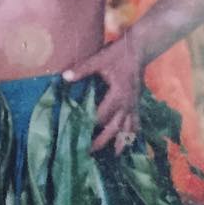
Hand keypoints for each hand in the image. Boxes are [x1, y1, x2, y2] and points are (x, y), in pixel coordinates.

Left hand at [63, 32, 143, 154]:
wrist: (139, 48)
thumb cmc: (118, 53)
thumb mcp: (99, 59)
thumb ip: (82, 69)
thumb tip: (64, 77)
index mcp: (118, 94)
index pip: (101, 115)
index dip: (89, 123)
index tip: (77, 131)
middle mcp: (128, 103)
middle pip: (114, 127)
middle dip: (102, 140)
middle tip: (89, 152)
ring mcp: (134, 104)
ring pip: (128, 128)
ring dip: (121, 141)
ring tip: (114, 156)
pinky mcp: (138, 103)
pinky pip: (136, 121)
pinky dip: (133, 133)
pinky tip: (130, 141)